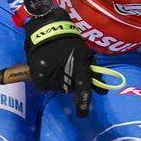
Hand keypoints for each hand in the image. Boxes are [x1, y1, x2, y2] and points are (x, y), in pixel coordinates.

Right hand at [21, 0, 96, 116]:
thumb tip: (103, 93)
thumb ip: (93, 72)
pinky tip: (45, 72)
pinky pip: (42, 87)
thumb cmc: (69, 39)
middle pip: (68, 89)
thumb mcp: (84, 52)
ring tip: (55, 70)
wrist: (47, 26)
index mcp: (80, 62)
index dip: (83, 100)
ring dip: (57, 84)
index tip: (82, 114)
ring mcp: (50, 70)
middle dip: (69, 85)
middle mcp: (65, 67)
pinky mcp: (37, 71)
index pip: (83, 84)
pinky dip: (44, 83)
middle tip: (66, 72)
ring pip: (55, 89)